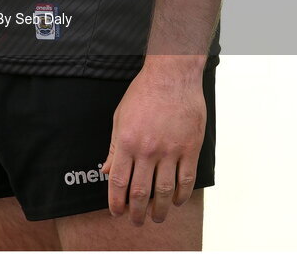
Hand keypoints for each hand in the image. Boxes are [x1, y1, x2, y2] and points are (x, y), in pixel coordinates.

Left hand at [101, 63, 206, 225]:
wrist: (171, 75)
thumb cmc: (144, 92)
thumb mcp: (120, 117)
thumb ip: (114, 147)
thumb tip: (107, 171)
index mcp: (127, 141)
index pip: (118, 181)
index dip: (116, 202)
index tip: (117, 212)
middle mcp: (148, 149)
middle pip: (141, 192)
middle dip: (136, 213)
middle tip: (137, 221)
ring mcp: (170, 150)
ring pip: (165, 191)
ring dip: (160, 210)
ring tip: (157, 218)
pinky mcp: (189, 147)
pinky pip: (186, 180)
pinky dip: (182, 195)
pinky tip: (178, 201)